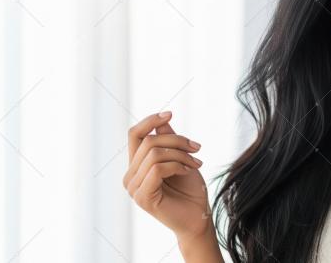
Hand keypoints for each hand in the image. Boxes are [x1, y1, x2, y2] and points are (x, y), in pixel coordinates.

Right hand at [123, 111, 213, 242]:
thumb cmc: (190, 190)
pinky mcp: (142, 197)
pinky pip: (157, 169)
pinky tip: (189, 171)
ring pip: (154, 153)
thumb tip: (162, 122)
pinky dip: (177, 165)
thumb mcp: (181, 159)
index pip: (134, 135)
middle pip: (148, 141)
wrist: (199, 217)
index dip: (150, 120)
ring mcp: (134, 188)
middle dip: (177, 140)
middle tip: (197, 148)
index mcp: (137, 166)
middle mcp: (130, 176)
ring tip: (196, 163)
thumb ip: (168, 141)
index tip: (170, 114)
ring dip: (181, 154)